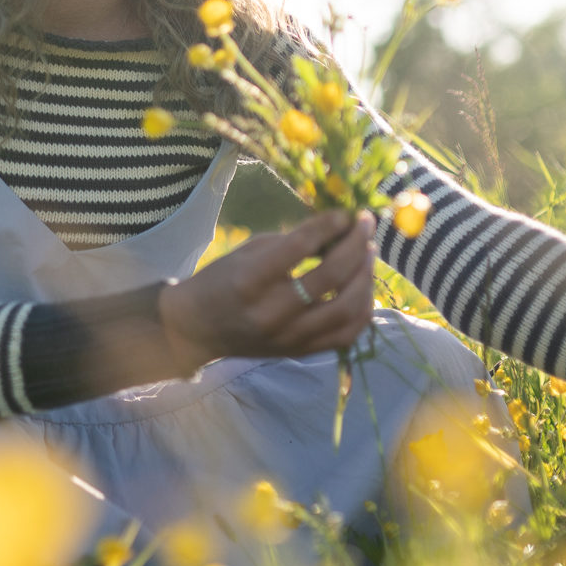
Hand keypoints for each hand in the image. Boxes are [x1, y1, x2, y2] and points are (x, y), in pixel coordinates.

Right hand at [158, 210, 375, 372]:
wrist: (198, 329)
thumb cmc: (223, 280)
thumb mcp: (250, 250)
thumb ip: (292, 241)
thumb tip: (337, 226)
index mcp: (250, 281)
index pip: (300, 247)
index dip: (330, 224)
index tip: (348, 211)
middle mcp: (272, 313)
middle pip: (331, 277)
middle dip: (355, 245)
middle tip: (366, 225)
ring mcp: (290, 339)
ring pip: (347, 310)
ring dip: (365, 277)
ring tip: (367, 253)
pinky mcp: (301, 353)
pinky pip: (347, 335)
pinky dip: (363, 308)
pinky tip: (363, 285)